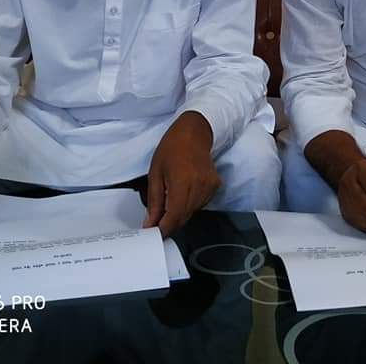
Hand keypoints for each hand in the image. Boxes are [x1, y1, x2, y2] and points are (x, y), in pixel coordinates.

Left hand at [143, 112, 220, 236]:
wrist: (194, 132)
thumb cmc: (172, 147)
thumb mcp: (155, 172)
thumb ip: (154, 201)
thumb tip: (151, 222)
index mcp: (182, 183)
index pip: (174, 216)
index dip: (163, 229)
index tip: (153, 234)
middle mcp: (199, 187)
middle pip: (184, 217)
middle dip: (169, 223)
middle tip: (156, 221)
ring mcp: (209, 187)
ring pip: (192, 212)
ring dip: (179, 213)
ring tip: (169, 201)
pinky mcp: (215, 186)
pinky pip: (200, 204)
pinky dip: (189, 205)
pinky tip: (183, 193)